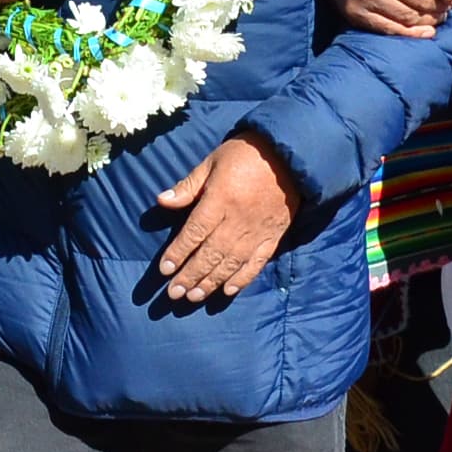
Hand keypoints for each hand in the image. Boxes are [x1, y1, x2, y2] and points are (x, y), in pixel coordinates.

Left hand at [154, 129, 296, 302]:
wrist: (290, 154)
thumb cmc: (245, 154)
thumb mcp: (213, 161)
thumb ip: (189, 186)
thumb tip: (161, 201)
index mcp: (221, 199)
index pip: (194, 232)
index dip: (178, 253)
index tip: (164, 270)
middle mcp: (238, 220)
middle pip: (210, 254)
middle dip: (190, 275)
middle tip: (174, 293)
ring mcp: (257, 231)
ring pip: (231, 263)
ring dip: (211, 282)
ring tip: (193, 297)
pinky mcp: (273, 236)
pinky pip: (257, 263)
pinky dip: (242, 279)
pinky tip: (227, 290)